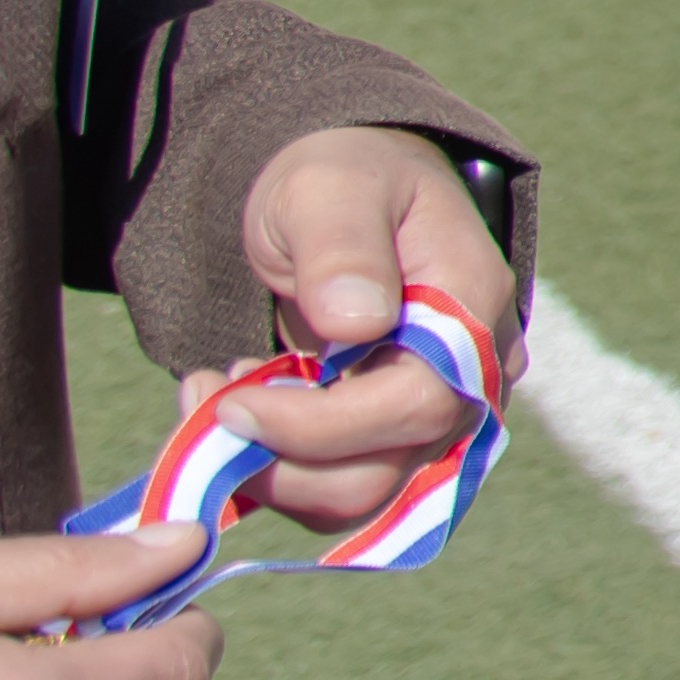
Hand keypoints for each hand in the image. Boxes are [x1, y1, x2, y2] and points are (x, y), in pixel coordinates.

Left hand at [220, 127, 517, 533]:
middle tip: (208, 407)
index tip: (232, 403)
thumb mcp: (330, 188)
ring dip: (270, 472)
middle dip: (281, 461)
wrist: (349, 200)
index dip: (320, 427)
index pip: (416, 406)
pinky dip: (275, 471)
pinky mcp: (395, 440)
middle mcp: (470, 379)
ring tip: (219, 400)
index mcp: (471, 311)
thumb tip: (358, 322)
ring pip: (359, 497)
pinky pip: (336, 491)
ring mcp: (436, 417)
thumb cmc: (346, 182)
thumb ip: (344, 248)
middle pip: (388, 471)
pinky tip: (243, 409)